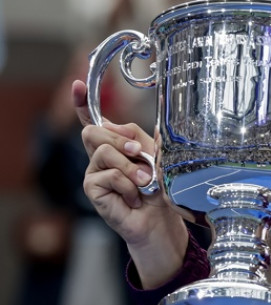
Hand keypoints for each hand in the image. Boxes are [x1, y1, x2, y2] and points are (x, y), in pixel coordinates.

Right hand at [74, 79, 187, 285]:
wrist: (159, 220)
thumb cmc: (158, 190)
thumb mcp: (158, 159)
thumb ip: (149, 139)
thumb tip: (151, 116)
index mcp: (115, 145)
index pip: (93, 120)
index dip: (82, 103)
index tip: (76, 85)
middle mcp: (99, 156)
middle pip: (94, 132)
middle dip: (120, 141)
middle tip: (140, 155)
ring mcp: (93, 172)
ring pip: (104, 153)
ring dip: (131, 168)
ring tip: (144, 183)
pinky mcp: (92, 188)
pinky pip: (108, 175)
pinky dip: (128, 186)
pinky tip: (135, 198)